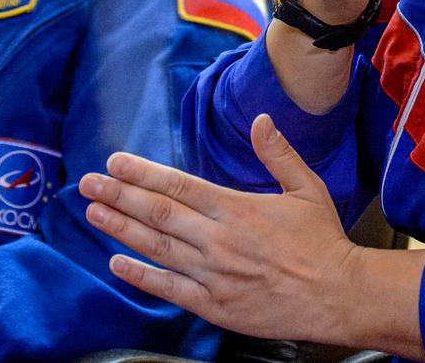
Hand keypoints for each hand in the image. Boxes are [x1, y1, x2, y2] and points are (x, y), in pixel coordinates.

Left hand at [80, 114, 359, 344]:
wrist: (336, 296)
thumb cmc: (322, 241)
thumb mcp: (307, 188)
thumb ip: (279, 154)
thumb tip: (261, 119)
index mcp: (237, 209)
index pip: (179, 185)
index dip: (143, 173)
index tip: (116, 162)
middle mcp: (218, 240)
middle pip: (158, 213)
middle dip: (119, 196)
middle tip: (88, 184)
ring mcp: (213, 275)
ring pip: (156, 248)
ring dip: (120, 229)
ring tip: (93, 214)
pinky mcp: (214, 305)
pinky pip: (168, 288)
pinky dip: (140, 275)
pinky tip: (118, 262)